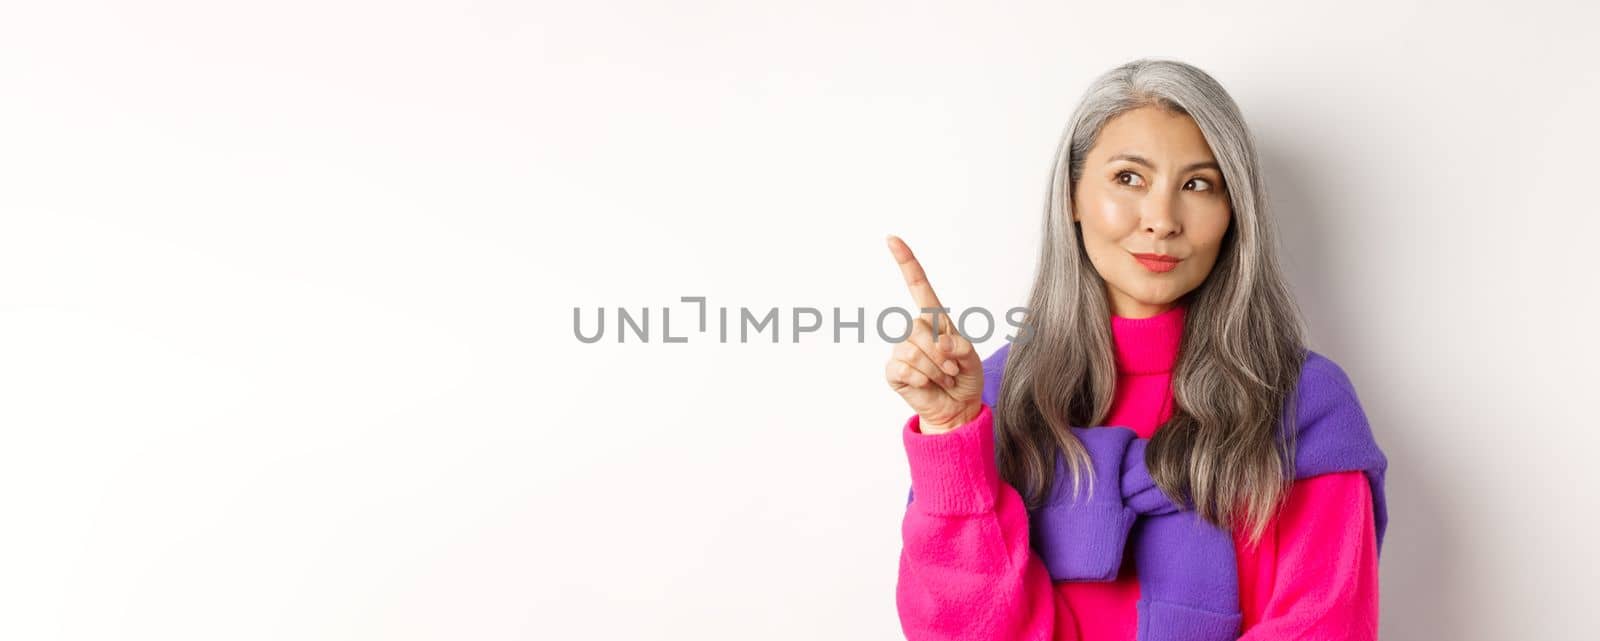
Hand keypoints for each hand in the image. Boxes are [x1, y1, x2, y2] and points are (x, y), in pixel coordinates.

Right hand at [883, 235, 984, 434]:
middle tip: (952, 369)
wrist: (957, 408)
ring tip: (943, 378)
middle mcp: (914, 331)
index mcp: (935, 320)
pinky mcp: (893, 371)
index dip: (906, 262)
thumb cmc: (965, 379)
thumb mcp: (973, 359)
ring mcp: (901, 350)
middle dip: (941, 352)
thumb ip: (962, 347)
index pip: (917, 285)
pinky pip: (903, 368)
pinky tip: (927, 384)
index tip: (892, 239)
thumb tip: (940, 343)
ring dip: (935, 368)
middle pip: (917, 327)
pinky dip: (922, 378)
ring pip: (912, 349)